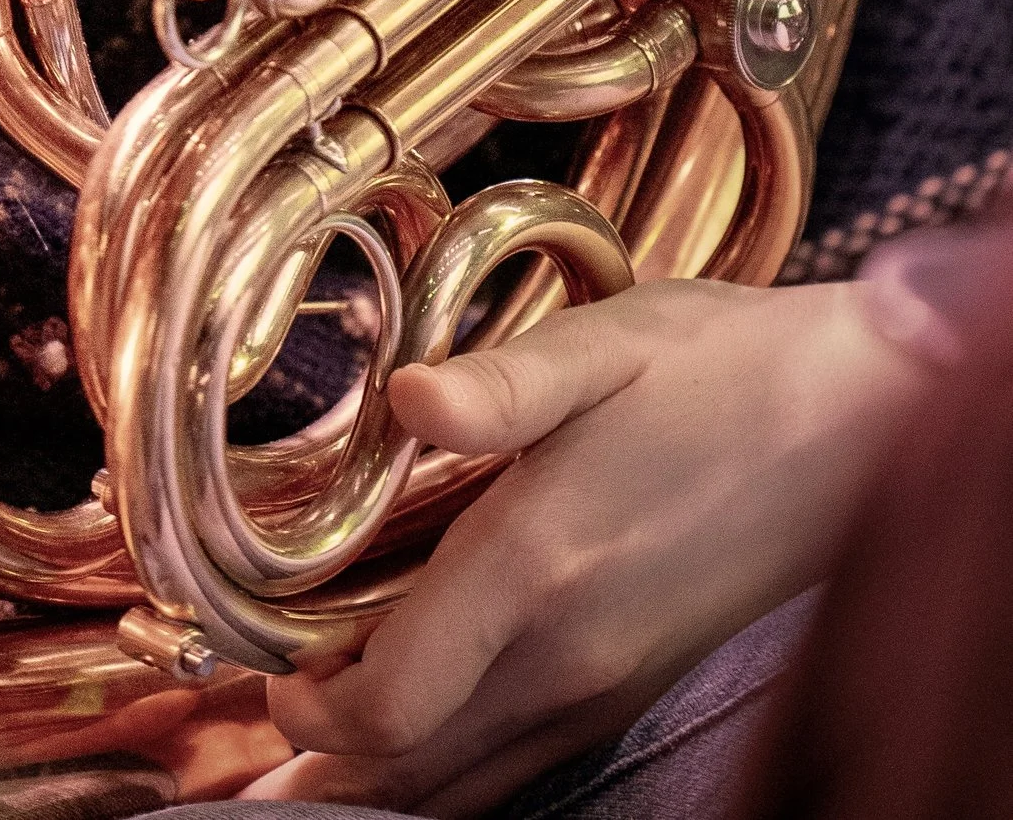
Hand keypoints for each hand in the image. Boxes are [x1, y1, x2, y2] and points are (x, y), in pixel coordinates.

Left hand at [247, 276, 924, 812]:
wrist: (851, 420)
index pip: (393, 704)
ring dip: (383, 768)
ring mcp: (606, 687)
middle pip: (412, 768)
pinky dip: (448, 767)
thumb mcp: (604, 343)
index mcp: (538, 570)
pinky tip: (415, 726)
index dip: (310, 706)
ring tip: (318, 730)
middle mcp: (569, 657)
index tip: (269, 666)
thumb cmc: (719, 368)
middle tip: (268, 708)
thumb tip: (406, 395)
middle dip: (327, 752)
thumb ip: (499, 381)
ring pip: (465, 785)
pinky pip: (518, 771)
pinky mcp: (632, 687)